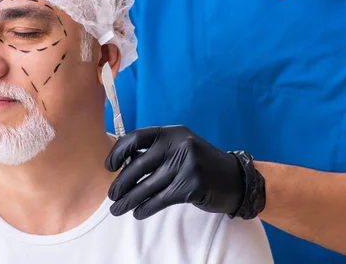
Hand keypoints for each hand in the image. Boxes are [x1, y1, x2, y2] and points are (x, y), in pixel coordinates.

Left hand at [105, 125, 247, 219]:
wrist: (236, 179)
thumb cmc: (201, 164)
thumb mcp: (181, 148)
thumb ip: (157, 152)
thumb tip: (122, 165)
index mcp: (172, 132)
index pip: (137, 138)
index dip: (118, 152)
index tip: (109, 167)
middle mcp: (179, 144)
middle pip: (138, 165)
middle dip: (121, 183)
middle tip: (112, 195)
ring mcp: (187, 164)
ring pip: (147, 186)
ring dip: (129, 200)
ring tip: (118, 209)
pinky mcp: (192, 185)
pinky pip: (161, 199)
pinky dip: (146, 208)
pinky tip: (138, 212)